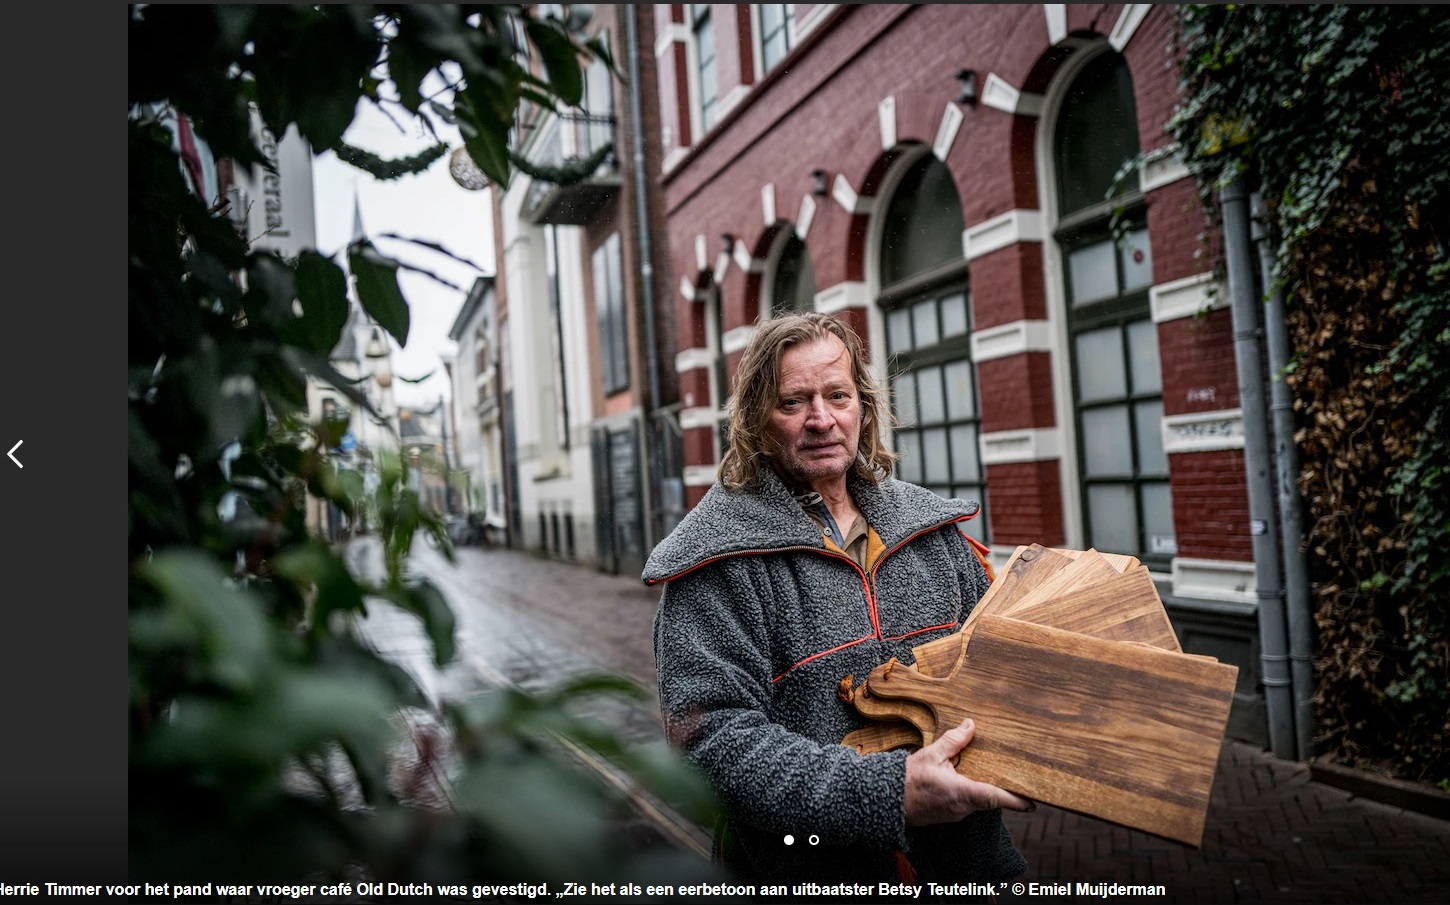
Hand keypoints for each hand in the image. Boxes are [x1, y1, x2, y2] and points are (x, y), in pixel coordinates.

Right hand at [904, 718, 1035, 825]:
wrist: (885, 800)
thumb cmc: (907, 779)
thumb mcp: (931, 755)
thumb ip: (953, 741)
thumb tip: (970, 725)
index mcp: (961, 793)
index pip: (994, 798)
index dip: (1015, 801)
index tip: (1032, 802)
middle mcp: (961, 808)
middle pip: (990, 800)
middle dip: (1002, 790)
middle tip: (1017, 778)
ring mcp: (955, 814)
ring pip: (978, 802)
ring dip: (984, 789)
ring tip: (992, 772)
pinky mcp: (948, 815)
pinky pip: (966, 804)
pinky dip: (971, 793)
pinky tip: (967, 778)